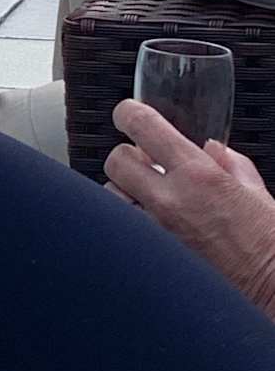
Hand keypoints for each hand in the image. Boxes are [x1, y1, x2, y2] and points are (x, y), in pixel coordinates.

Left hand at [105, 100, 274, 313]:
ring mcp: (155, 231)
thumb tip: (213, 150)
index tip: (126, 114)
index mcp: (199, 176)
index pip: (142, 125)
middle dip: (127, 157)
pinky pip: (124, 230)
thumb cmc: (272, 250)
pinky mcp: (150, 258)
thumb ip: (232, 166)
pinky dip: (132, 224)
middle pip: (116, 160)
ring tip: (149, 200)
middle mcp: (170, 201)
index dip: (127, 113)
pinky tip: (154, 228)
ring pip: (112, 196)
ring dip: (125, 192)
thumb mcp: (260, 197)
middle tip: (144, 164)